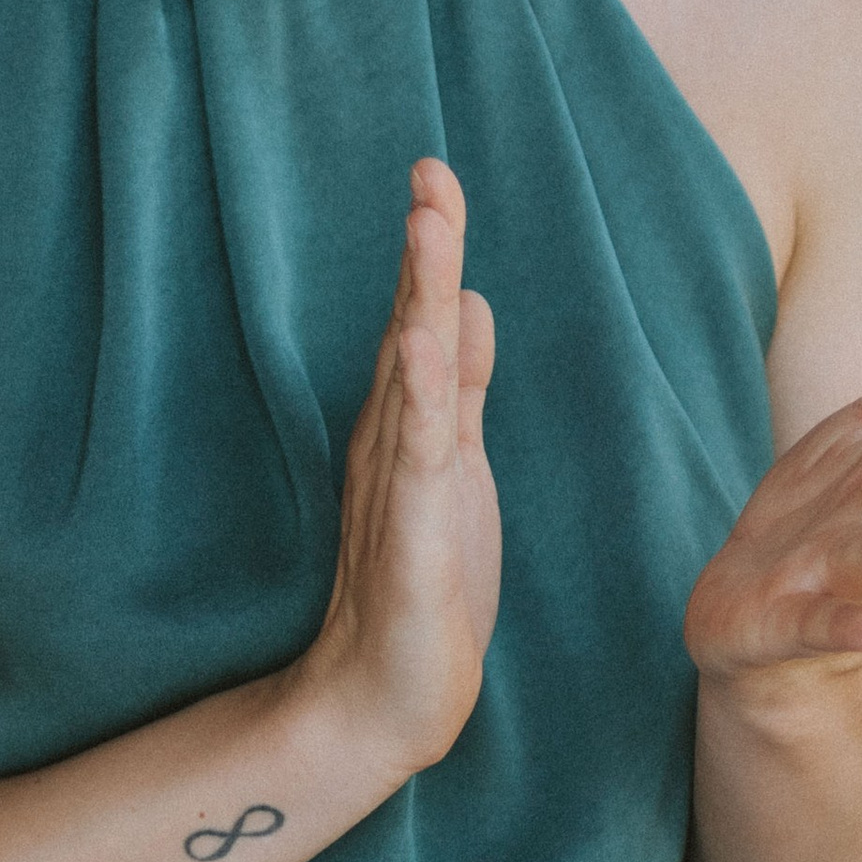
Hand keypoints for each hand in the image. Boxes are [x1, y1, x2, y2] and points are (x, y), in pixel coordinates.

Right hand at [298, 158, 499, 779]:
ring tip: (427, 222)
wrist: (388, 693)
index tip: (437, 175)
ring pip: (414, 370)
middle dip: (426, 247)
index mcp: (414, 421)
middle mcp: (397, 437)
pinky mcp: (410, 527)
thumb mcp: (456, 467)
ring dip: (421, 295)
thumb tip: (473, 304)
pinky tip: (423, 341)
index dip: (433, 250)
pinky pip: (420, 448)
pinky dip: (422, 392)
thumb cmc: (425, 583)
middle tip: (430, 169)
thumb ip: (463, 389)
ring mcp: (399, 479)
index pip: (427, 318)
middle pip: (415, 323)